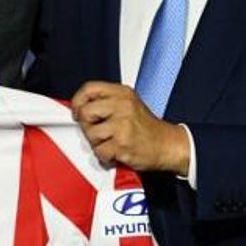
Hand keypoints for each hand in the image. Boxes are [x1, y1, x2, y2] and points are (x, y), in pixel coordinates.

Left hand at [70, 82, 188, 174]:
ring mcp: (122, 125)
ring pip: (90, 133)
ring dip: (96, 143)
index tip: (76, 111)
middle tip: (97, 131)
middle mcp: (122, 106)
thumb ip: (106, 102)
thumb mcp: (129, 104)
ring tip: (110, 142)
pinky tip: (115, 152)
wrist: (168, 145)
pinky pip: (99, 151)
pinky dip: (105, 156)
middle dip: (86, 125)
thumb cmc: (147, 128)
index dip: (78, 101)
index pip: (89, 88)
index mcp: (122, 93)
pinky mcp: (123, 144)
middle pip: (85, 112)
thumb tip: (79, 108)